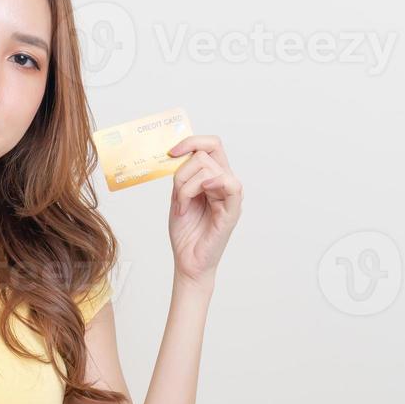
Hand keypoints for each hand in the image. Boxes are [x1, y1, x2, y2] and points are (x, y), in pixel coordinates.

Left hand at [167, 134, 242, 284]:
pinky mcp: (232, 210)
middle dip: (182, 170)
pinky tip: (197, 196)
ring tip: (182, 206)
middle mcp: (225, 184)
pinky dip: (207, 184)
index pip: (211, 145)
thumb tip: (178, 153)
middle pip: (207, 152)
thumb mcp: (178, 196)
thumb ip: (182, 175)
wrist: (188, 262)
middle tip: (176, 193)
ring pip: (209, 168)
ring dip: (186, 185)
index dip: (192, 141)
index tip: (171, 152)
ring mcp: (231, 196)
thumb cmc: (186, 233)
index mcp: (214, 178)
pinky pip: (230, 184)